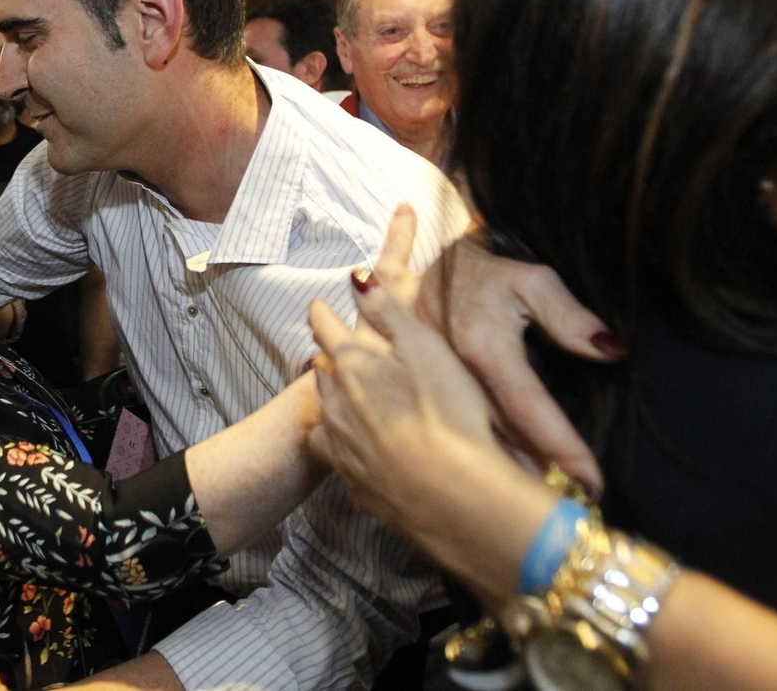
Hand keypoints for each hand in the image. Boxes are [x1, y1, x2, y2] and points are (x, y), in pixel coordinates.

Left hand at [308, 209, 496, 526]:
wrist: (459, 498)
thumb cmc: (450, 414)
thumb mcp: (425, 349)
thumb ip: (388, 312)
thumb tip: (356, 278)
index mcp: (352, 368)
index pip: (324, 329)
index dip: (321, 313)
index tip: (317, 305)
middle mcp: (337, 408)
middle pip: (321, 373)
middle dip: (328, 359)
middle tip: (336, 353)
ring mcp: (343, 451)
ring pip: (324, 418)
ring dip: (332, 404)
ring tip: (344, 400)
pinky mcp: (357, 488)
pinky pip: (340, 460)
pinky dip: (345, 449)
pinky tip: (360, 451)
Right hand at [417, 229, 616, 488]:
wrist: (426, 271)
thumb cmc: (486, 274)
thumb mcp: (532, 279)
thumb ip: (570, 316)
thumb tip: (610, 349)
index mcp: (484, 349)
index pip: (532, 410)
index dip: (564, 449)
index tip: (594, 482)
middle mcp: (454, 377)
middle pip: (503, 441)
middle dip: (537, 479)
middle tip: (575, 510)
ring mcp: (435, 392)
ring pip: (478, 446)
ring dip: (511, 478)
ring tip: (546, 510)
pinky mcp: (426, 400)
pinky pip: (460, 439)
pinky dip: (485, 464)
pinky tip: (502, 488)